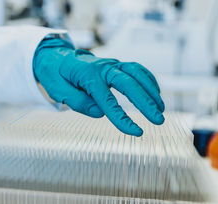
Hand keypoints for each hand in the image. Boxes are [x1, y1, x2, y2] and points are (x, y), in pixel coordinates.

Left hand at [33, 38, 164, 135]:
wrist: (57, 56)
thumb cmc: (56, 75)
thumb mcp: (57, 90)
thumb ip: (77, 102)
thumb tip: (100, 113)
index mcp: (87, 76)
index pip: (108, 100)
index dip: (122, 118)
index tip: (136, 132)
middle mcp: (103, 67)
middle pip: (129, 83)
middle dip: (146, 102)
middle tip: (159, 120)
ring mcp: (111, 64)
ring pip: (137, 74)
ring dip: (151, 90)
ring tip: (161, 109)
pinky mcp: (116, 65)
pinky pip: (137, 70)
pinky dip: (148, 80)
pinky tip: (155, 94)